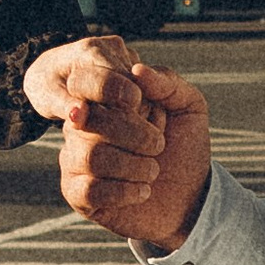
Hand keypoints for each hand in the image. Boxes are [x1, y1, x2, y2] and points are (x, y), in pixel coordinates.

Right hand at [23, 39, 213, 251]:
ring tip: (153, 170)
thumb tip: (136, 69)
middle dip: (135, 133)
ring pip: (90, 156)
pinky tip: (143, 191)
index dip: (117, 92)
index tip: (148, 106)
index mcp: (103, 99)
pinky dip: (124, 191)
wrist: (190, 196)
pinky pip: (88, 190)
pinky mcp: (77, 193)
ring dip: (133, 165)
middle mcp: (82, 126)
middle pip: (88, 119)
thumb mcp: (189, 108)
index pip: (88, 82)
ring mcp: (75, 159)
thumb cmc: (184, 146)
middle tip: (159, 144)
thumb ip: (168, 83)